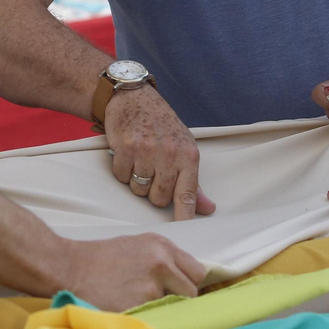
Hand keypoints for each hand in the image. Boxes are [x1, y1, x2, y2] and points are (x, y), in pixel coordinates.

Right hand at [59, 233, 207, 309]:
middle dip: (180, 299)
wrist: (69, 267)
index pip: (197, 271)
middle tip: (159, 301)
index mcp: (161, 246)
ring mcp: (151, 285)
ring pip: (175, 308)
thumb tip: (183, 279)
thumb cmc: (100, 259)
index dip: (188, 283)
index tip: (180, 291)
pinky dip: (148, 318)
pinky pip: (157, 318)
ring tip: (141, 305)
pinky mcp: (140, 304)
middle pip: (192, 291)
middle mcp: (161, 262)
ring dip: (164, 310)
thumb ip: (163, 260)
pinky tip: (132, 311)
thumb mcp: (137, 247)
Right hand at [105, 87, 216, 220]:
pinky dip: (122, 170)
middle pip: (159, 199)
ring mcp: (146, 150)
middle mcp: (169, 153)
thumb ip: (193, 181)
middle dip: (154, 191)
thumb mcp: (183, 148)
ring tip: (140, 159)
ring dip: (137, 180)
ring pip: (139, 190)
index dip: (185, 215)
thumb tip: (206, 208)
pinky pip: (121, 177)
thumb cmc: (160, 123)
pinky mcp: (125, 148)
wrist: (133, 97)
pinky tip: (127, 153)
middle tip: (152, 170)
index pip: (187, 194)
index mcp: (188, 155)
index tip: (184, 232)